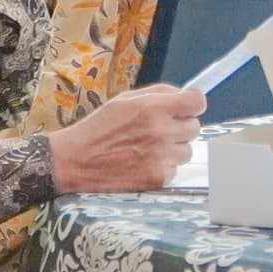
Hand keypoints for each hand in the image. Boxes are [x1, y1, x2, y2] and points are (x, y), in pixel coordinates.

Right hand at [48, 86, 204, 192]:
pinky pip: (175, 169)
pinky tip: (142, 163)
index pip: (197, 102)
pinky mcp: (158, 177)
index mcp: (152, 108)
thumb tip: (186, 94)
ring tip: (148, 148)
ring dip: (173, 149)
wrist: (75, 160)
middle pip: (195, 127)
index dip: (193, 104)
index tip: (187, 107)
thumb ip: (158, 94)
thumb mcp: (125, 100)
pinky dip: (163, 167)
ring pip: (187, 150)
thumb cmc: (100, 128)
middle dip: (181, 127)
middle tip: (160, 130)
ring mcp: (160, 156)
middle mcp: (160, 131)